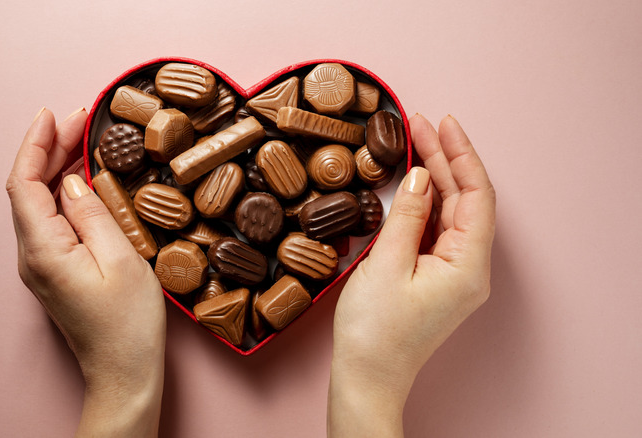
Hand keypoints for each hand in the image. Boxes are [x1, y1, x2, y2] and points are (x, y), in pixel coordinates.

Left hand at [6, 108, 165, 436]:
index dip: (36, 144)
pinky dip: (64, 192)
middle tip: (82, 119)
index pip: (25, 183)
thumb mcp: (121, 259)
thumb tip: (71, 181)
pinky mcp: (55, 272)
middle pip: (29, 189)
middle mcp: (32, 257)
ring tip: (85, 140)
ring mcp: (41, 266)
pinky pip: (51, 221)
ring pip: (39, 204)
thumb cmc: (129, 325)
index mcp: (43, 251)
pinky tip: (84, 179)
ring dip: (57, 167)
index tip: (55, 114)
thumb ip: (92, 213)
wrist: (124, 374)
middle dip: (50, 148)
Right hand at [328, 114, 495, 436]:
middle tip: (419, 124)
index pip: (477, 195)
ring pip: (449, 212)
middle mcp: (469, 268)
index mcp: (468, 265)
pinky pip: (435, 230)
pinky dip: (424, 203)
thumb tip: (419, 177)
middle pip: (464, 200)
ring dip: (433, 178)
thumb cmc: (375, 332)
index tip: (443, 122)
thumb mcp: (387, 265)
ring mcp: (453, 274)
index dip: (462, 154)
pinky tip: (410, 184)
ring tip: (412, 143)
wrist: (367, 378)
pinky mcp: (435, 278)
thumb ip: (407, 216)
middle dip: (443, 159)